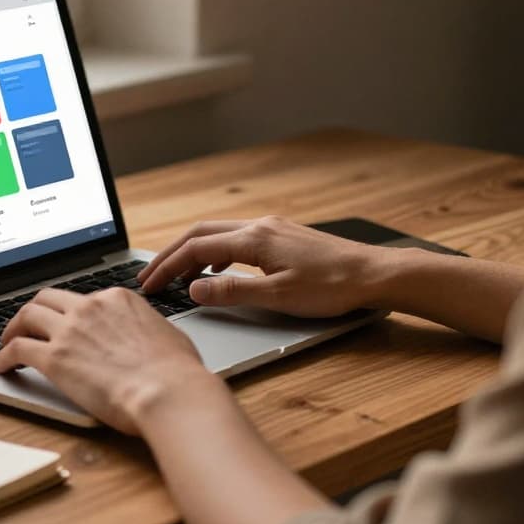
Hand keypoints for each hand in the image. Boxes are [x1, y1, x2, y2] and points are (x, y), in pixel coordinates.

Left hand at [0, 287, 218, 433]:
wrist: (168, 392)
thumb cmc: (177, 372)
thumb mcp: (167, 335)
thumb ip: (147, 330)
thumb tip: (147, 338)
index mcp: (117, 299)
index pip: (81, 298)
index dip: (67, 312)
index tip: (63, 323)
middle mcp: (90, 307)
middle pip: (47, 298)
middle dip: (33, 311)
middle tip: (26, 326)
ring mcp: (70, 330)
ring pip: (26, 316)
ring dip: (13, 329)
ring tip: (8, 343)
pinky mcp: (54, 358)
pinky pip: (16, 349)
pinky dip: (4, 356)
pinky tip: (3, 367)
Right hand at [138, 216, 382, 317]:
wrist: (374, 274)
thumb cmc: (333, 287)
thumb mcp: (279, 297)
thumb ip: (232, 293)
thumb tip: (194, 290)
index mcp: (255, 238)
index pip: (196, 249)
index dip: (167, 267)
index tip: (149, 285)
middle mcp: (260, 226)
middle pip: (201, 234)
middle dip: (172, 255)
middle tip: (152, 278)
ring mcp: (273, 228)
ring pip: (219, 234)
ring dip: (194, 255)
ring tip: (179, 280)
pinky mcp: (283, 236)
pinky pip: (237, 239)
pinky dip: (217, 254)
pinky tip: (218, 273)